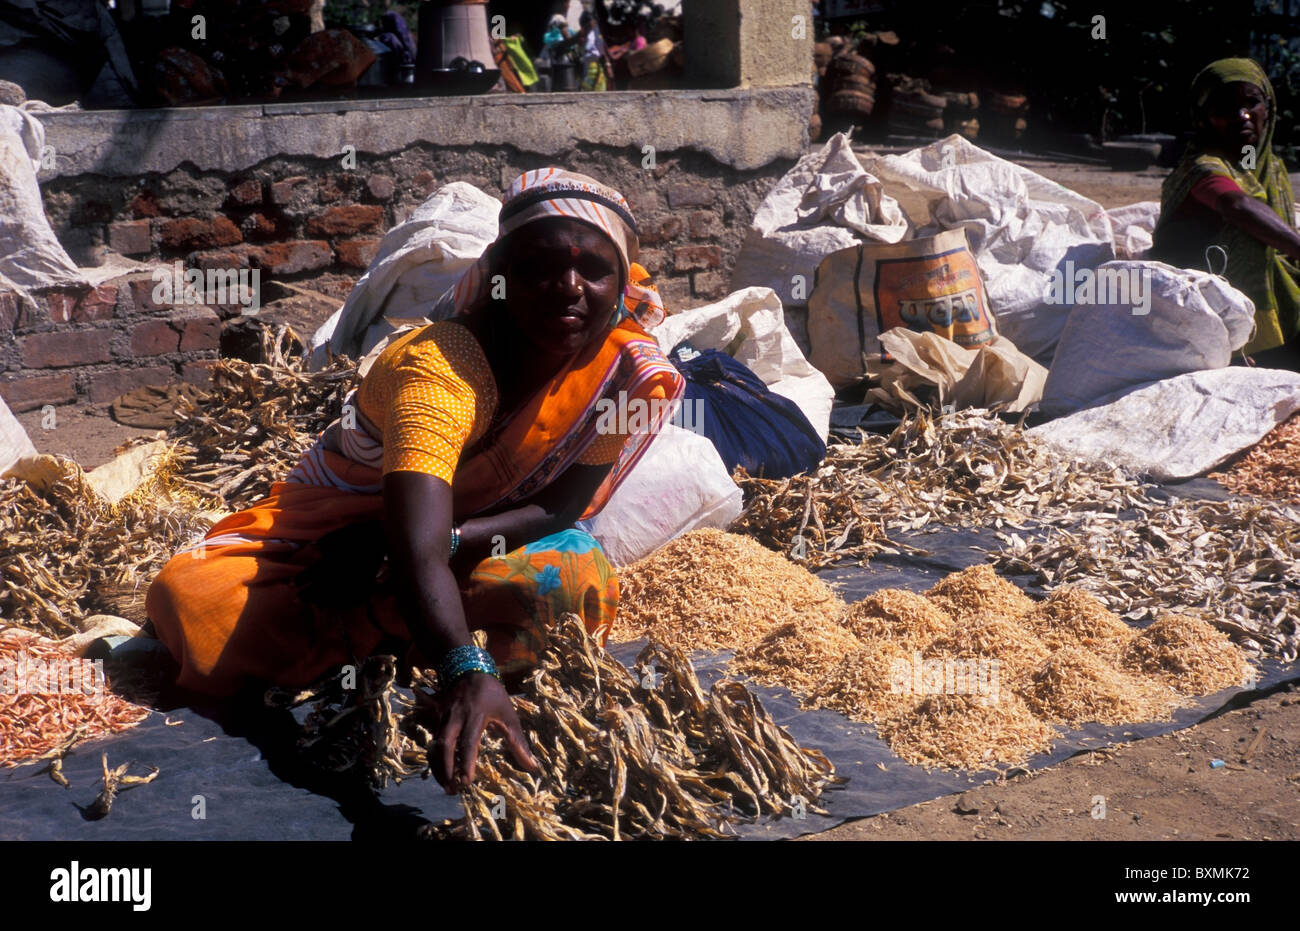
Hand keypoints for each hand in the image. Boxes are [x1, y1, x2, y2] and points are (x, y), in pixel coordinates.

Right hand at [429, 672, 538, 792]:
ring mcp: (443, 718)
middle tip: (452, 790)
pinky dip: (435, 760)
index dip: (466, 762)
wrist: (468, 670)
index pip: (468, 742)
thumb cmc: (493, 695)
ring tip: (447, 787)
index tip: (467, 781)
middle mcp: (455, 718)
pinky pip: (432, 742)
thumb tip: (532, 766)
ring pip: (435, 746)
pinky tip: (441, 774)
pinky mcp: (435, 720)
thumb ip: (518, 742)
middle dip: (446, 769)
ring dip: (439, 768)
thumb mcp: (509, 715)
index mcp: (475, 715)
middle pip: (444, 746)